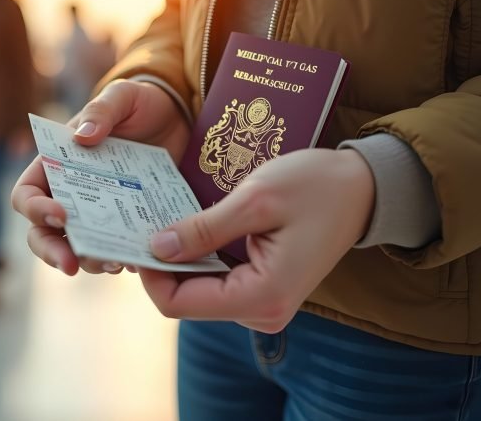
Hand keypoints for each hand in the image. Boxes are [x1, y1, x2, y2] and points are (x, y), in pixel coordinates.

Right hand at [11, 79, 190, 274]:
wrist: (179, 117)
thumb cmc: (140, 103)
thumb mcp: (123, 97)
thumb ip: (102, 111)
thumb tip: (82, 138)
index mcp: (56, 164)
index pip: (27, 194)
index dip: (35, 209)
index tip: (61, 216)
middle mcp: (70, 193)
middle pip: (42, 233)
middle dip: (51, 252)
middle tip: (71, 266)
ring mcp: (98, 213)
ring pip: (78, 248)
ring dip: (90, 261)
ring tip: (113, 264)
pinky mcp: (126, 223)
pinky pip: (116, 249)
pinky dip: (122, 258)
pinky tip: (137, 262)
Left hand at [138, 148, 374, 332]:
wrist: (363, 188)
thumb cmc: (316, 186)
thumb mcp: (254, 199)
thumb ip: (203, 229)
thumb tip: (157, 249)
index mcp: (261, 296)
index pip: (179, 305)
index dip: (150, 275)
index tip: (135, 237)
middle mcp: (262, 312)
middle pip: (186, 301)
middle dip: (161, 266)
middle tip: (142, 224)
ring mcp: (263, 304)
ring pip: (198, 292)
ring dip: (178, 260)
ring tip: (163, 221)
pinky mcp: (262, 290)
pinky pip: (216, 281)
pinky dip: (198, 258)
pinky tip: (189, 228)